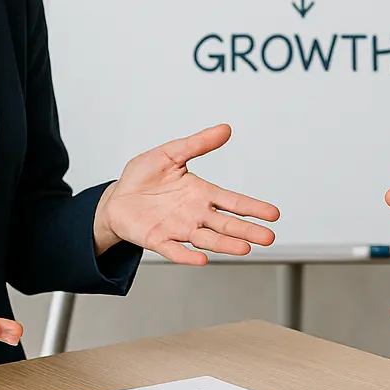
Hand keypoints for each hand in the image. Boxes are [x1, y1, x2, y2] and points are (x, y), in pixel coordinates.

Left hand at [94, 123, 279, 264]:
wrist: (116, 197)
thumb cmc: (144, 176)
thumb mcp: (170, 153)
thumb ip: (197, 143)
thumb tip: (225, 129)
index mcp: (201, 193)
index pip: (233, 201)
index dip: (252, 207)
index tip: (273, 214)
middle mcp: (195, 214)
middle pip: (226, 224)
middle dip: (247, 231)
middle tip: (269, 237)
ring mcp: (178, 229)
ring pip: (207, 239)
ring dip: (225, 245)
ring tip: (245, 248)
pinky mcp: (158, 240)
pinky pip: (175, 250)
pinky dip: (188, 255)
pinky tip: (202, 259)